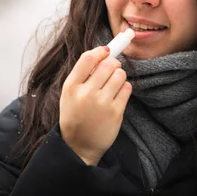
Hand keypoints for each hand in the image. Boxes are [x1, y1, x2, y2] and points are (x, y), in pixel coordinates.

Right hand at [59, 46, 131, 164]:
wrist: (79, 146)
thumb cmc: (75, 115)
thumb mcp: (69, 94)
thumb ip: (82, 74)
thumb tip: (105, 52)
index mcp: (71, 87)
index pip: (88, 58)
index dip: (100, 51)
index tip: (106, 50)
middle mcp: (86, 94)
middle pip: (108, 64)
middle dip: (113, 63)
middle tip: (112, 68)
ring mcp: (101, 103)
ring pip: (120, 74)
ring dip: (119, 75)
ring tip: (113, 84)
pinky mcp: (116, 112)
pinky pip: (127, 88)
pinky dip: (124, 87)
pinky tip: (117, 94)